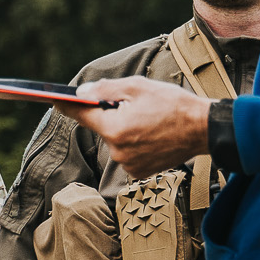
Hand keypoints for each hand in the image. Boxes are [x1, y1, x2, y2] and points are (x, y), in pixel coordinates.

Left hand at [69, 76, 213, 178]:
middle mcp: (118, 151)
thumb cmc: (173, 105)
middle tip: (136, 107)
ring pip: (116, 142)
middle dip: (112, 116)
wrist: (204, 129)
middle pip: (103, 128)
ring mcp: (128, 164)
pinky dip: (135, 145)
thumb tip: (81, 94)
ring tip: (150, 122)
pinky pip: (127, 154)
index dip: (68, 106)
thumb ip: (105, 90)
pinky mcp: (139, 172)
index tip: (55, 100)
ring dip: (125, 131)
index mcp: (115, 129)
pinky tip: (152, 136)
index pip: (81, 116)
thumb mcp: (138, 87)